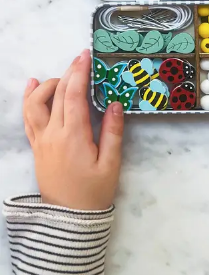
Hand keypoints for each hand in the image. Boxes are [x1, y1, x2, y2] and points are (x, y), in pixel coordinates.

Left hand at [23, 49, 123, 209]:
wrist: (69, 218)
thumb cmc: (94, 191)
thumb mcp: (110, 163)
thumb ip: (112, 132)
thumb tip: (114, 104)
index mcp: (73, 136)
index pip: (74, 96)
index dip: (80, 73)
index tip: (86, 56)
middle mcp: (53, 133)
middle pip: (58, 95)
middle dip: (69, 72)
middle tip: (81, 58)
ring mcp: (41, 140)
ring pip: (35, 104)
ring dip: (47, 85)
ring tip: (61, 75)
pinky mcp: (37, 146)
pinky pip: (28, 118)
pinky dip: (29, 99)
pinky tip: (32, 87)